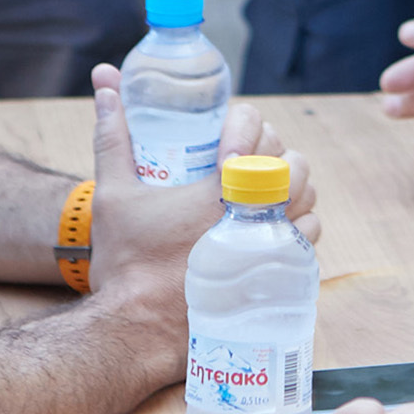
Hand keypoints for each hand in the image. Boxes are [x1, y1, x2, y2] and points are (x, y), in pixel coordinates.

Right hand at [85, 68, 318, 351]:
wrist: (137, 329)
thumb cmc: (126, 261)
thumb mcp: (113, 192)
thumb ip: (113, 134)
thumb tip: (105, 84)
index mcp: (222, 189)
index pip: (262, 135)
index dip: (249, 129)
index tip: (225, 147)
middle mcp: (255, 217)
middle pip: (294, 165)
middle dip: (273, 158)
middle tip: (243, 169)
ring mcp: (270, 251)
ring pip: (308, 203)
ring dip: (290, 193)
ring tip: (259, 198)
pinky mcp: (276, 280)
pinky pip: (306, 243)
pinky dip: (295, 230)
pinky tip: (267, 231)